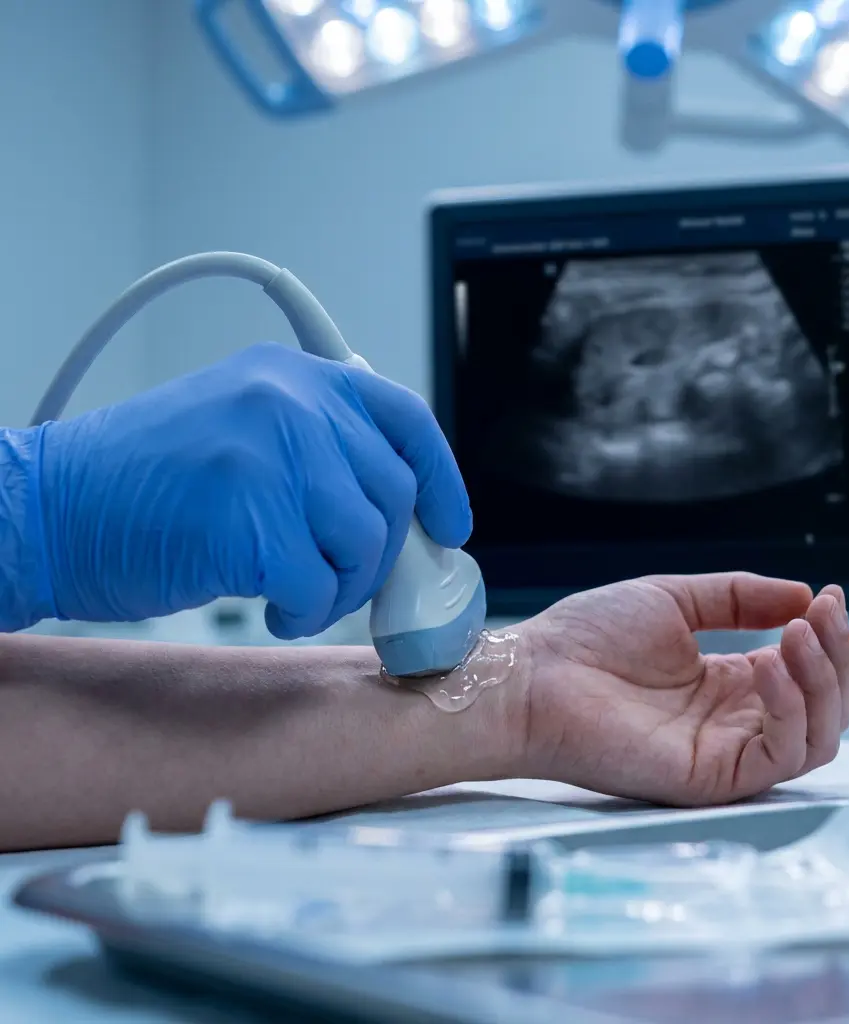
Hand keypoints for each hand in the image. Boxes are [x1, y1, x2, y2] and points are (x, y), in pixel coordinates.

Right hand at [36, 343, 470, 637]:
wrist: (48, 509)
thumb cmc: (142, 483)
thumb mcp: (240, 428)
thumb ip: (317, 447)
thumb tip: (395, 507)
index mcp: (292, 376)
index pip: (404, 418)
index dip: (440, 478)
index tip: (450, 524)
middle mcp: (289, 404)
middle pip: (391, 491)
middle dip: (380, 552)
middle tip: (345, 577)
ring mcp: (270, 458)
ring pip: (364, 542)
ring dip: (341, 585)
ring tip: (298, 592)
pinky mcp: (251, 522)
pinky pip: (321, 586)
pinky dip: (307, 611)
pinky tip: (274, 607)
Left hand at [515, 573, 848, 805]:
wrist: (533, 675)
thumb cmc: (586, 638)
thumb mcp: (674, 600)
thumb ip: (740, 597)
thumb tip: (804, 595)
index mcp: (724, 684)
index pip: (803, 673)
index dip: (825, 638)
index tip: (829, 596)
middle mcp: (731, 722)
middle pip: (823, 708)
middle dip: (837, 658)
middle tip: (824, 612)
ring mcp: (723, 753)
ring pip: (815, 738)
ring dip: (823, 683)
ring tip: (799, 634)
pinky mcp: (710, 778)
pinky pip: (778, 756)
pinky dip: (791, 710)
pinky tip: (772, 666)